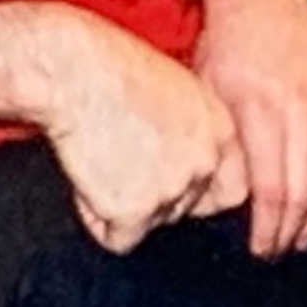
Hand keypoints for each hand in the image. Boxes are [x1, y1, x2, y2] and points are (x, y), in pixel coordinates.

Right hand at [31, 11, 247, 253]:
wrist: (73, 70)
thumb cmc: (111, 68)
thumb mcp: (175, 90)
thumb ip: (192, 132)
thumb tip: (184, 167)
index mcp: (221, 130)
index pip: (233, 190)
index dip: (200, 195)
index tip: (171, 187)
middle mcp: (205, 161)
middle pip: (183, 210)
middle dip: (151, 198)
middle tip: (118, 160)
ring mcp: (173, 188)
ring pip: (149, 224)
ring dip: (121, 205)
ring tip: (98, 156)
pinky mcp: (135, 210)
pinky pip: (117, 238)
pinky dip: (96, 218)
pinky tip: (85, 179)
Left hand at [191, 0, 306, 257]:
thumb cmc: (225, 39)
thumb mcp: (206, 90)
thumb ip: (219, 141)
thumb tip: (216, 194)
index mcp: (259, 111)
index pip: (272, 191)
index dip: (270, 230)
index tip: (261, 250)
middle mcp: (300, 106)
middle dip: (294, 231)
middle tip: (282, 249)